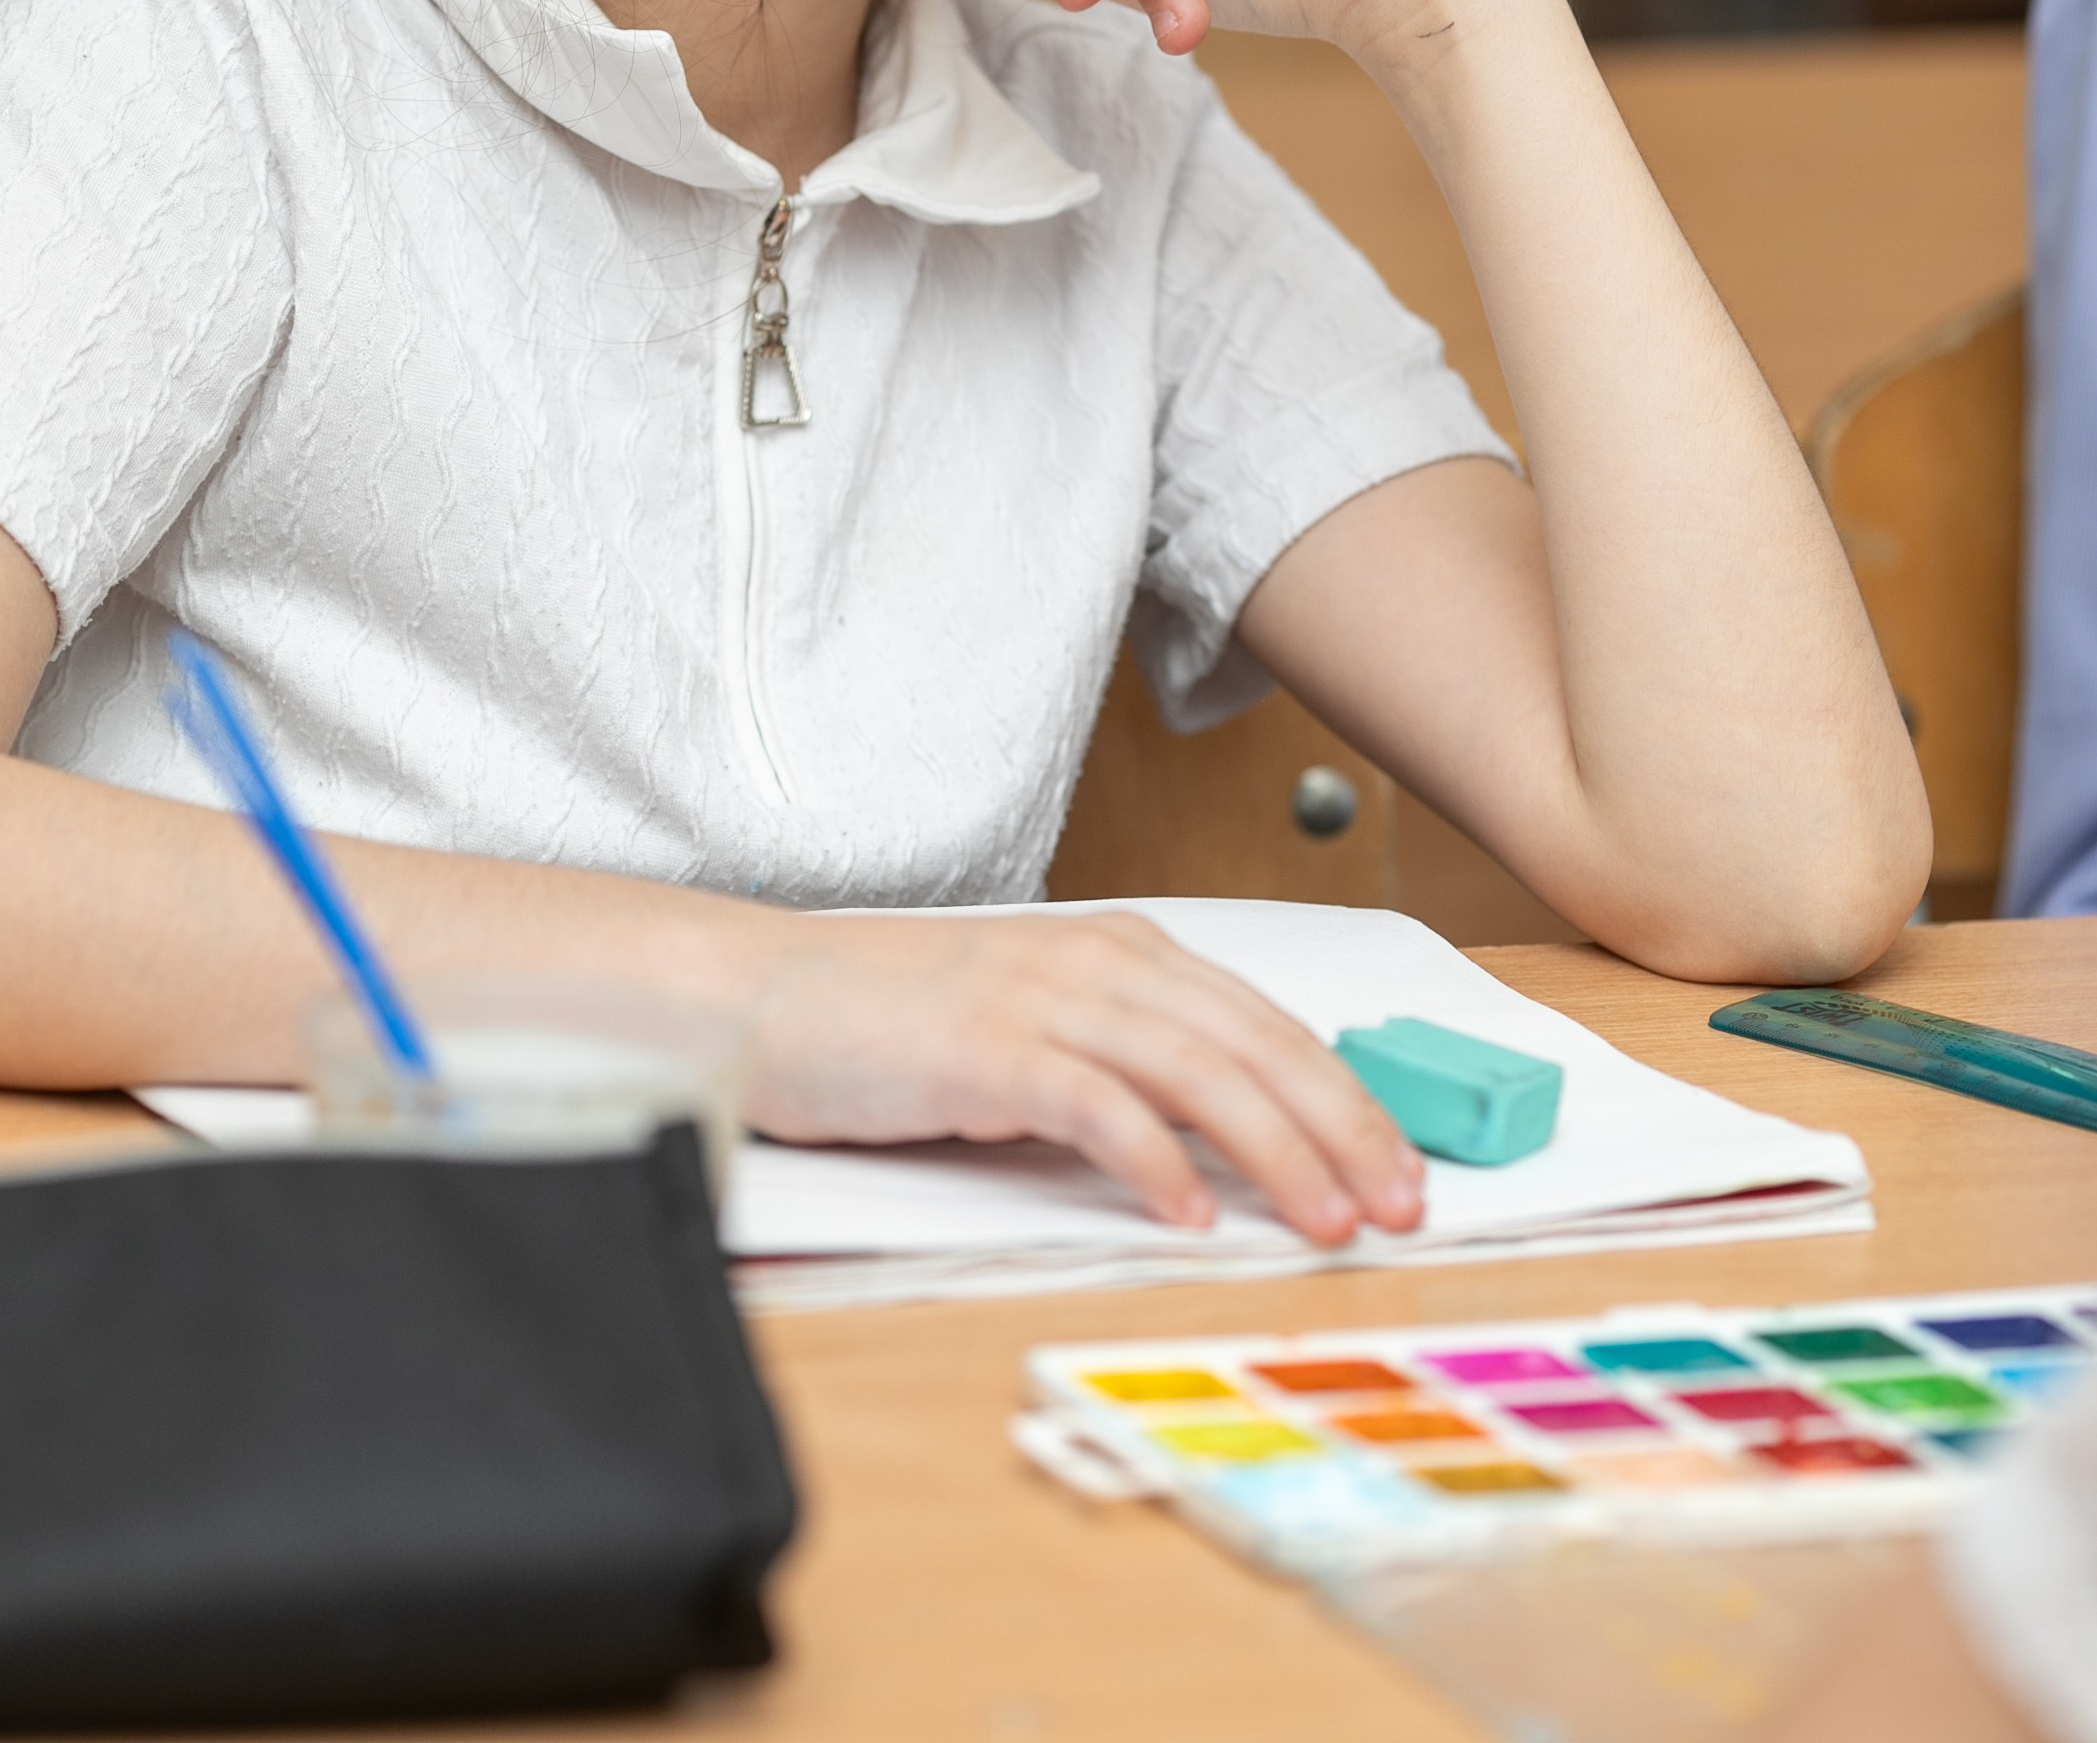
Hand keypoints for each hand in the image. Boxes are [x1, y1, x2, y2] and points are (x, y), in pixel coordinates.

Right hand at [739, 905, 1423, 1239]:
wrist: (768, 992)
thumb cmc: (898, 1019)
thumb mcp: (1038, 1021)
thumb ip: (1126, 1058)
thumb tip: (1230, 1140)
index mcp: (1122, 950)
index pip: (1266, 1024)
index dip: (1347, 1096)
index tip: (1403, 1167)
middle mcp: (1099, 962)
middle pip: (1255, 1044)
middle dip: (1342, 1127)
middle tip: (1400, 1204)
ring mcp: (1042, 999)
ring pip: (1197, 1072)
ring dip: (1276, 1150)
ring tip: (1325, 1220)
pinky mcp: (985, 1050)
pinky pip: (1094, 1104)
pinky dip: (1153, 1159)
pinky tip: (1189, 1215)